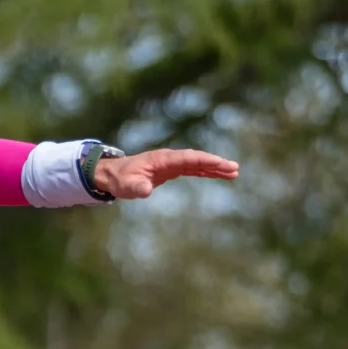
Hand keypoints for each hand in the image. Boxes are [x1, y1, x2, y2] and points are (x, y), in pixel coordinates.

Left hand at [93, 148, 238, 199]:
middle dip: (216, 163)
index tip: (220, 163)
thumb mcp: (125, 185)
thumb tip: (146, 190)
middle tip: (235, 168)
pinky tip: (219, 175)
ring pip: (198, 164)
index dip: (205, 160)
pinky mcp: (172, 170)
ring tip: (234, 173)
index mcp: (163, 159)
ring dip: (215, 168)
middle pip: (198, 159)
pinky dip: (207, 172)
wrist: (112, 174)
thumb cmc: (119, 179)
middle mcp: (170, 159)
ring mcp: (172, 164)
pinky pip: (193, 169)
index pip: (188, 158)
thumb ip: (136, 187)